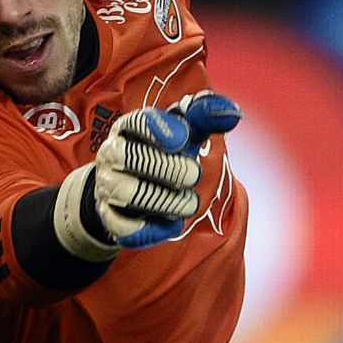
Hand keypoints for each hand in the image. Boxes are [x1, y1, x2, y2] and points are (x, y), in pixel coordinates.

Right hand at [55, 92, 241, 258]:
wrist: (135, 188)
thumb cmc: (164, 153)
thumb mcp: (184, 132)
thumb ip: (206, 118)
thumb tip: (233, 112)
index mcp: (129, 128)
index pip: (136, 121)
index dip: (159, 129)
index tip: (183, 139)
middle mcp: (112, 153)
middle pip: (130, 156)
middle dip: (170, 168)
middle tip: (194, 175)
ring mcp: (108, 185)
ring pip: (127, 192)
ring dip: (165, 200)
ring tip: (189, 204)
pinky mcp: (109, 215)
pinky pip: (123, 225)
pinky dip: (150, 229)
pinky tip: (172, 225)